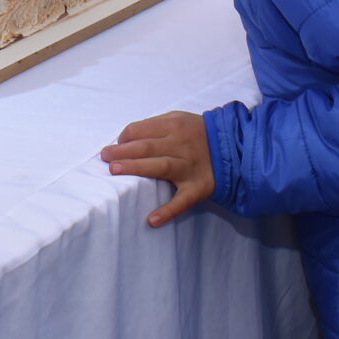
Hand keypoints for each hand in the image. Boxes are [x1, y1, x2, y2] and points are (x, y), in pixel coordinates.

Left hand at [100, 110, 215, 225]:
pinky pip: (182, 200)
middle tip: (104, 157)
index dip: (125, 137)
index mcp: (175, 126)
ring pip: (160, 166)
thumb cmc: (198, 133)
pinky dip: (168, 210)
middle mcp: (181, 145)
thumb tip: (126, 137)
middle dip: (123, 151)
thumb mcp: (180, 119)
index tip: (116, 145)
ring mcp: (190, 167)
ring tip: (115, 170)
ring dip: (137, 168)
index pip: (142, 129)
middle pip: (147, 147)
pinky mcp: (198, 187)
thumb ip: (155, 125)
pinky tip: (152, 219)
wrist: (234, 147)